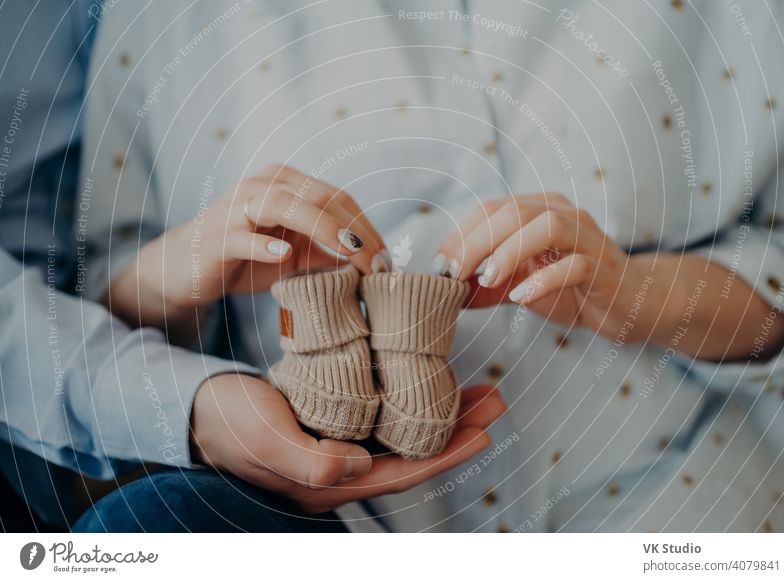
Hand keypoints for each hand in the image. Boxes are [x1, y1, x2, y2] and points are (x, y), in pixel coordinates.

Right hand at [111, 164, 386, 329]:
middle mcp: (263, 186)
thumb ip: (327, 253)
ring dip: (323, 229)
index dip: (367, 226)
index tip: (388, 259)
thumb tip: (371, 263)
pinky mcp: (215, 235)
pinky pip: (242, 235)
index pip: (338, 198)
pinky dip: (264, 244)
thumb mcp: (294, 256)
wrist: (186, 269)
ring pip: (284, 206)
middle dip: (355, 231)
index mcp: (286, 184)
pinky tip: (284, 255)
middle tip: (380, 264)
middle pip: (319, 198)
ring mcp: (237, 208)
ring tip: (351, 252)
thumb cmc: (244, 259)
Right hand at [190, 375, 505, 513]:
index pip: (402, 472)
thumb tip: (360, 465)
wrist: (198, 404)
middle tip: (493, 400)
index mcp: (329, 480)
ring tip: (474, 387)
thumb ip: (312, 460)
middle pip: (413, 450)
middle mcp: (342, 465)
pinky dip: (408, 393)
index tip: (485, 431)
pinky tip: (424, 376)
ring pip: (403, 428)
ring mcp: (338, 441)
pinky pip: (382, 409)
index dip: (447, 454)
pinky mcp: (332, 417)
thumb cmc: (225, 422)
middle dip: (457, 428)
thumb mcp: (264, 440)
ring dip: (439, 408)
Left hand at [436, 193, 662, 342]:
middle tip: (453, 273)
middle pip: (514, 212)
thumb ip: (485, 287)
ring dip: (509, 252)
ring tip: (486, 279)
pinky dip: (544, 279)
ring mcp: (587, 238)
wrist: (628, 305)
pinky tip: (520, 297)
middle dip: (476, 242)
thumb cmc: (571, 289)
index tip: (439, 265)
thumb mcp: (519, 286)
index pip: (492, 209)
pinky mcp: (604, 267)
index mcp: (538, 211)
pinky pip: (575, 265)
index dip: (461, 234)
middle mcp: (563, 215)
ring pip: (546, 227)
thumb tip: (445, 292)